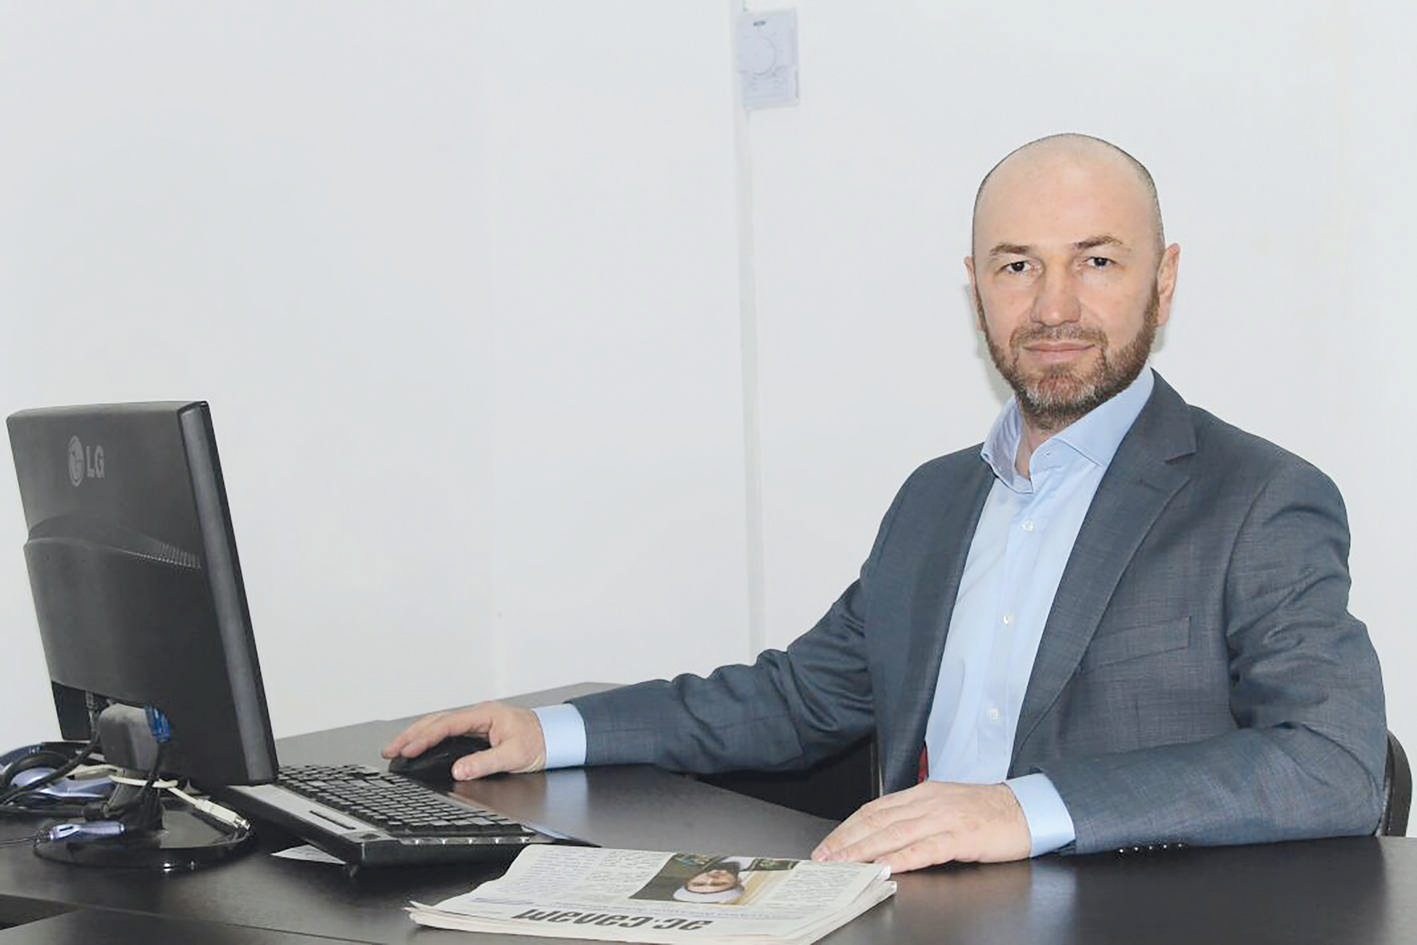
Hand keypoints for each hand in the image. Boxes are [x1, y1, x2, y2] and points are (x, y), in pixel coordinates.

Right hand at [380, 701, 546, 779]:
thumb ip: (485, 763)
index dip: (425, 737)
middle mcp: (478, 714)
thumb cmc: (539, 741)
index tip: (408, 750)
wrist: (556, 736)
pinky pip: (447, 730)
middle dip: (411, 735)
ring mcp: (477, 720)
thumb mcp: (514, 755)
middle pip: (437, 720)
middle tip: (390, 749)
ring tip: (398, 747)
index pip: (447, 724)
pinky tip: (421, 744)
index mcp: (485, 714)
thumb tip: (458, 770)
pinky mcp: (478, 729)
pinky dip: (430, 736)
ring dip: (418, 734)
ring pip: (440, 723)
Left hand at [811, 781, 1030, 872]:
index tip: (828, 845)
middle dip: (847, 842)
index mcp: (921, 794)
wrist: (1026, 808)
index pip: (874, 810)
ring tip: (844, 865)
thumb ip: (915, 816)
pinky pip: (927, 849)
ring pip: (895, 834)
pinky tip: (886, 868)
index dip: (848, 828)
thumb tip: (882, 835)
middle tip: (825, 859)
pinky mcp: (962, 836)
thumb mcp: (944, 805)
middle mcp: (928, 802)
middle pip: (878, 822)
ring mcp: (944, 818)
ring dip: (865, 851)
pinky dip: (903, 858)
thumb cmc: (986, 810)